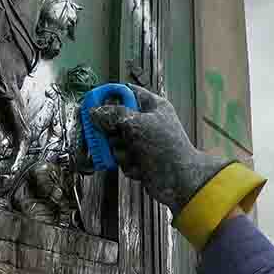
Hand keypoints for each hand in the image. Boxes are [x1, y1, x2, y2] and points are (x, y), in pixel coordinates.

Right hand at [87, 85, 236, 211]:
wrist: (180, 181)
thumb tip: (94, 112)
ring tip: (135, 156)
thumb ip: (114, 115)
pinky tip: (142, 169)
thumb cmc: (166, 147)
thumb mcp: (138, 124)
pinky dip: (129, 165)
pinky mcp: (139, 160)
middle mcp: (146, 122)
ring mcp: (142, 142)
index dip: (110, 95)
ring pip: (116, 142)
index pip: (128, 92)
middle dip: (112, 132)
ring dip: (121, 152)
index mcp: (152, 106)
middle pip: (115, 120)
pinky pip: (121, 159)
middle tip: (112, 136)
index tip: (93, 99)